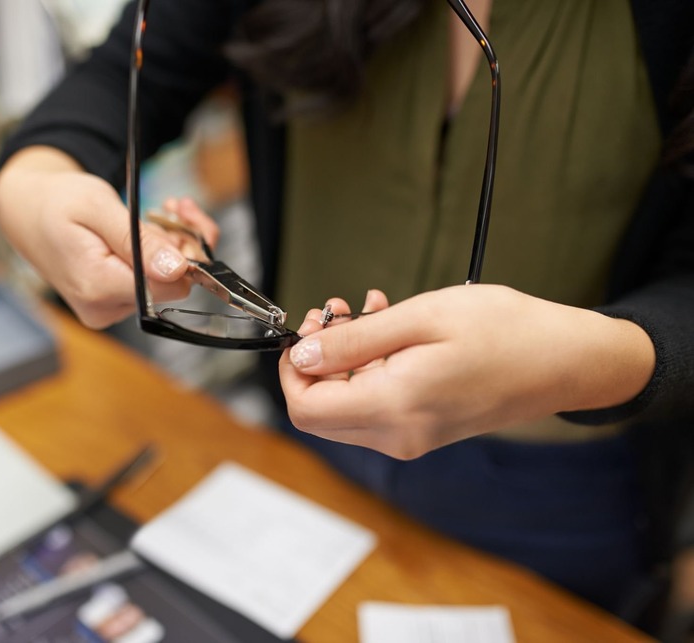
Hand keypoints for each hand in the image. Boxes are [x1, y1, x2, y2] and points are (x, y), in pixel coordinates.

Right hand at [0, 147, 218, 327]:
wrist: (27, 211)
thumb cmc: (56, 202)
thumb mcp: (98, 206)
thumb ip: (139, 241)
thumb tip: (176, 269)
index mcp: (98, 286)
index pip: (170, 286)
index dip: (186, 253)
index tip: (179, 218)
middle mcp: (103, 308)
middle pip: (172, 286)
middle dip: (180, 245)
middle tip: (172, 208)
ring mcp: (107, 309)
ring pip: (165, 283)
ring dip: (169, 246)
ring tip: (153, 215)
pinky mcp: (112, 303)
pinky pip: (150, 283)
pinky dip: (157, 256)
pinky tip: (148, 232)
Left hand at [279, 284, 654, 458]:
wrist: (566, 360)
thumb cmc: (505, 331)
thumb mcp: (421, 319)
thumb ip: (354, 342)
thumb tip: (303, 356)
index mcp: (394, 408)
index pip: (305, 408)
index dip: (292, 369)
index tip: (306, 330)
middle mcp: (398, 436)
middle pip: (320, 412)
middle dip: (316, 361)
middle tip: (336, 312)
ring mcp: (412, 438)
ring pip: (346, 407)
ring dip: (345, 359)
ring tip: (368, 310)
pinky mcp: (424, 431)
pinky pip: (376, 406)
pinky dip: (369, 369)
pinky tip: (389, 329)